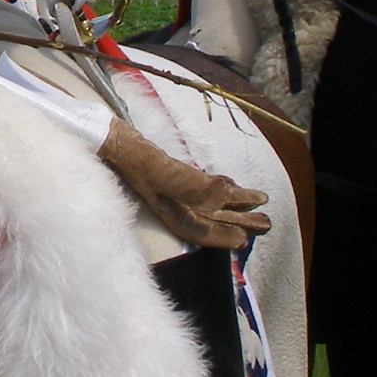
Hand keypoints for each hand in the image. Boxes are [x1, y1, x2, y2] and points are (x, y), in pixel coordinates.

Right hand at [97, 119, 270, 249]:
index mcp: (172, 210)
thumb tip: (226, 193)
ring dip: (233, 204)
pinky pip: (201, 185)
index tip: (245, 239)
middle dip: (238, 221)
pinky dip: (218, 186)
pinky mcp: (172, 173)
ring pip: (209, 202)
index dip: (223, 236)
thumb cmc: (133, 157)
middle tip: (266, 223)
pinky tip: (229, 184)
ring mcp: (172, 189)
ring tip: (258, 203)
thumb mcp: (163, 172)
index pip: (202, 230)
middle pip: (210, 217)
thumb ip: (193, 185)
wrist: (111, 138)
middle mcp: (174, 203)